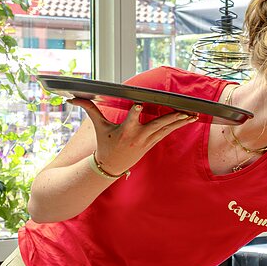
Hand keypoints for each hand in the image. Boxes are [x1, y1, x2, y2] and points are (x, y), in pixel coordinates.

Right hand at [71, 98, 196, 174]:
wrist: (111, 166)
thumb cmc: (104, 144)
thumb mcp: (97, 127)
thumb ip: (89, 110)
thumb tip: (73, 99)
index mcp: (124, 131)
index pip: (130, 120)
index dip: (134, 113)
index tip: (139, 105)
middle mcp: (138, 136)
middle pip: (156, 125)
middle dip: (171, 119)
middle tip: (184, 112)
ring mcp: (147, 140)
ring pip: (166, 129)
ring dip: (180, 121)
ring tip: (193, 114)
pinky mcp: (153, 142)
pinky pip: (167, 132)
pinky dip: (178, 125)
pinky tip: (189, 119)